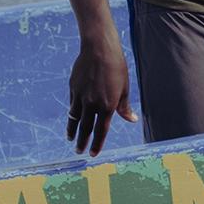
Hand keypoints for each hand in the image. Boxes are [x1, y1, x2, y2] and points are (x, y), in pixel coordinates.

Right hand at [66, 34, 136, 155]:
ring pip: (75, 119)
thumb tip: (132, 120)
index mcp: (108, 105)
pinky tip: (72, 119)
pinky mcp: (73, 88)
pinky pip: (72, 105)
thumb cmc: (116, 67)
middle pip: (86, 128)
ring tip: (71, 140)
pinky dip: (72, 115)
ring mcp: (81, 96)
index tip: (93, 153)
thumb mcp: (125, 87)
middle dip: (83, 142)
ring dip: (73, 131)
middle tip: (79, 152)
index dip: (97, 143)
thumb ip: (124, 106)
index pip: (101, 130)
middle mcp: (93, 103)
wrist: (99, 49)